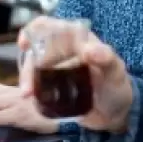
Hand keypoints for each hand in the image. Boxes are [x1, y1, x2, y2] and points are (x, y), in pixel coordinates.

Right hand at [18, 17, 134, 133]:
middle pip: (36, 50)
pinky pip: (36, 84)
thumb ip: (106, 58)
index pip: (51, 27)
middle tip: (28, 87)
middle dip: (28, 66)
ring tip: (27, 95)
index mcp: (77, 40)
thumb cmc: (117, 86)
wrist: (117, 115)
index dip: (34, 30)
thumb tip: (88, 49)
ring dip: (27, 79)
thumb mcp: (116, 71)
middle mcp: (63, 52)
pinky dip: (31, 89)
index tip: (25, 43)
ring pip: (33, 68)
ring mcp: (56, 70)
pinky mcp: (53, 88)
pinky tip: (30, 100)